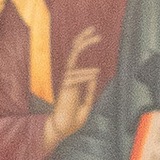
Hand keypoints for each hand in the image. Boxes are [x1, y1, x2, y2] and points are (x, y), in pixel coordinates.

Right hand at [45, 28, 102, 151]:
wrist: (63, 130)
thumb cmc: (72, 119)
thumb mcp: (86, 103)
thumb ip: (89, 90)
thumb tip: (94, 75)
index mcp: (74, 79)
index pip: (77, 57)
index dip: (84, 44)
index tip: (95, 34)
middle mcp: (69, 77)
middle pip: (73, 52)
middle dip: (83, 39)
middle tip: (94, 29)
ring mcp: (66, 82)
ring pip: (73, 59)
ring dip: (85, 47)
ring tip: (97, 40)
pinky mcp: (65, 89)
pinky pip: (75, 76)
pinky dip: (86, 73)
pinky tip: (96, 73)